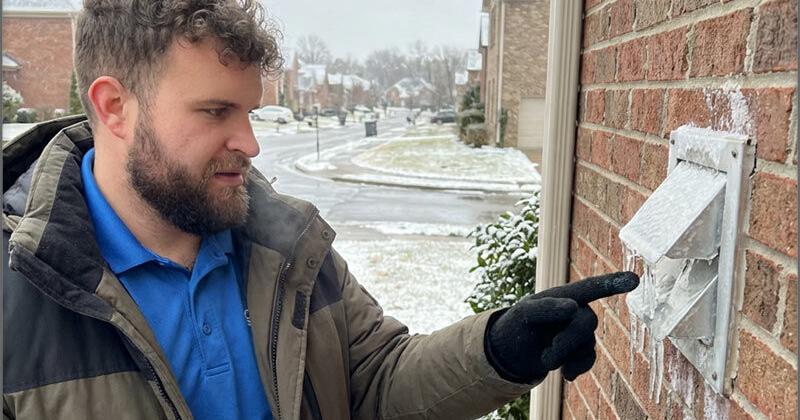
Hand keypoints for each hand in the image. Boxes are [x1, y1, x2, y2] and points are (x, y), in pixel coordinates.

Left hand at [484, 272, 638, 382]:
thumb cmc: (518, 325)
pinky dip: (576, 368)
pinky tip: (565, 375)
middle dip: (567, 341)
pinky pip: (588, 359)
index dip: (612, 283)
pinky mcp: (581, 351)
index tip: (635, 279)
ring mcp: (581, 331)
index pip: (590, 287)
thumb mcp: (523, 313)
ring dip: (564, 355)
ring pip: (587, 343)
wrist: (514, 351)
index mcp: (564, 295)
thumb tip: (573, 307)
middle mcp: (577, 310)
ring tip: (545, 359)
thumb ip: (545, 307)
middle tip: (547, 356)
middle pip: (587, 322)